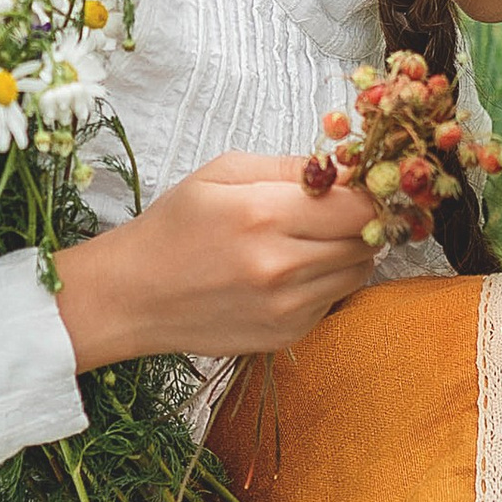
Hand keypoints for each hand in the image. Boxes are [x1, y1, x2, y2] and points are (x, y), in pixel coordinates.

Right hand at [52, 154, 383, 368]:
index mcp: (264, 214)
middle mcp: (281, 265)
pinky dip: (326, 283)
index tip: (354, 188)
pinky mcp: (287, 334)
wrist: (134, 295)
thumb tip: (344, 168)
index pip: (358, 205)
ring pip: (359, 272)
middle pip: (366, 239)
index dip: (365, 193)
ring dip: (348, 252)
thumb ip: (288, 166)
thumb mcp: (221, 173)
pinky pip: (335, 300)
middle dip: (361, 221)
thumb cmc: (174, 226)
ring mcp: (287, 307)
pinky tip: (290, 273)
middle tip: (337, 212)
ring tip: (311, 241)